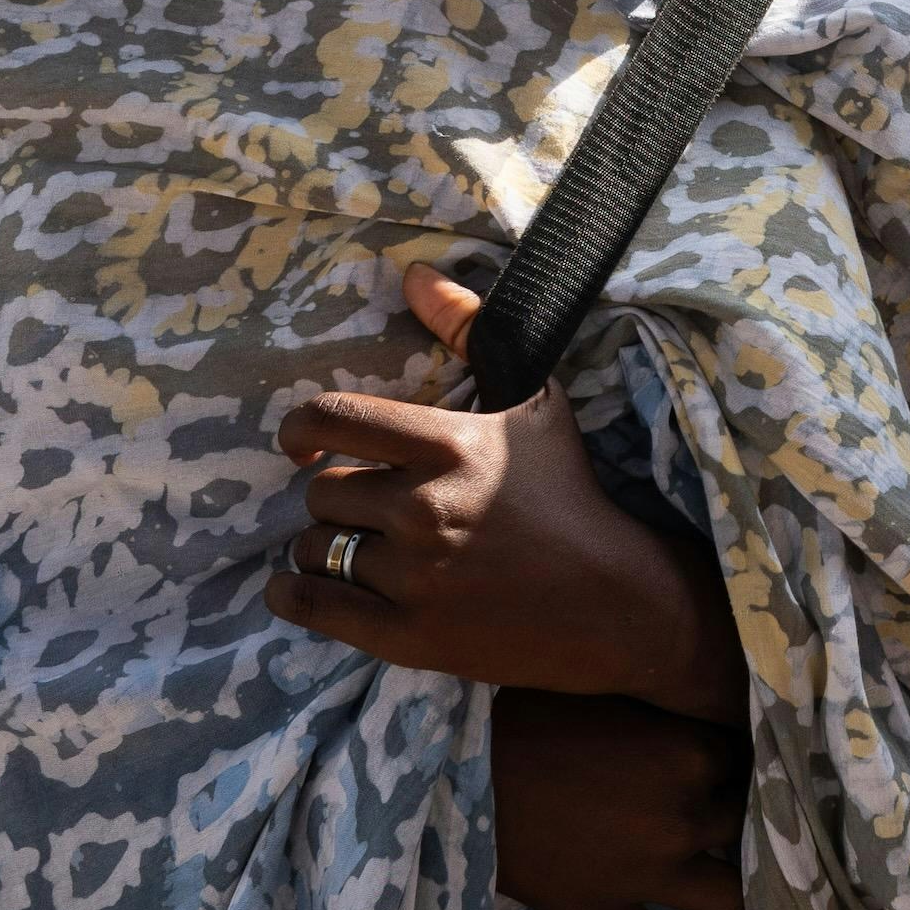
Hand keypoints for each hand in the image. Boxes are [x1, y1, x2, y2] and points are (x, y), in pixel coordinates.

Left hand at [267, 269, 745, 711]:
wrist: (615, 603)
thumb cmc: (569, 495)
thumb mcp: (535, 401)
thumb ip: (470, 330)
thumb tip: (415, 274)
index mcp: (449, 444)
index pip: (334, 419)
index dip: (300, 429)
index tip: (300, 445)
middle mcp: (425, 507)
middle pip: (322, 493)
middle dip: (339, 499)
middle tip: (371, 511)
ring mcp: (416, 576)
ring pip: (314, 548)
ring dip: (325, 547)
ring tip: (361, 552)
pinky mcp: (409, 636)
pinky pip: (315, 606)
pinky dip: (295, 595)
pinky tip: (297, 587)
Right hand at [491, 686, 747, 909]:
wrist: (454, 771)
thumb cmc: (524, 712)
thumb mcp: (609, 688)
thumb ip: (664, 704)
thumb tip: (700, 701)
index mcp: (688, 750)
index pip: (744, 757)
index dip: (732, 758)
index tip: (721, 755)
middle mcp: (683, 816)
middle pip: (744, 820)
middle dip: (736, 814)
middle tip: (718, 805)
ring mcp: (649, 874)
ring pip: (733, 898)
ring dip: (742, 887)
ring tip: (738, 877)